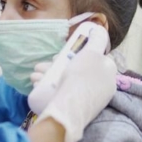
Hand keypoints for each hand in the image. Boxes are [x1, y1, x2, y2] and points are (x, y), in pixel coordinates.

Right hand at [27, 26, 116, 141]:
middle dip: (55, 66)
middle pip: (76, 72)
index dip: (74, 55)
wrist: (70, 108)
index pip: (92, 60)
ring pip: (66, 83)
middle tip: (40, 67)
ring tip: (33, 77)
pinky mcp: (75, 112)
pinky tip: (37, 86)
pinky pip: (63, 95)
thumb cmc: (81, 77)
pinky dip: (49, 89)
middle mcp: (101, 89)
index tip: (59, 55)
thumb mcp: (91, 52)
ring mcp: (88, 102)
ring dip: (47, 77)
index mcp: (108, 75)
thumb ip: (97, 39)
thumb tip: (99, 29)